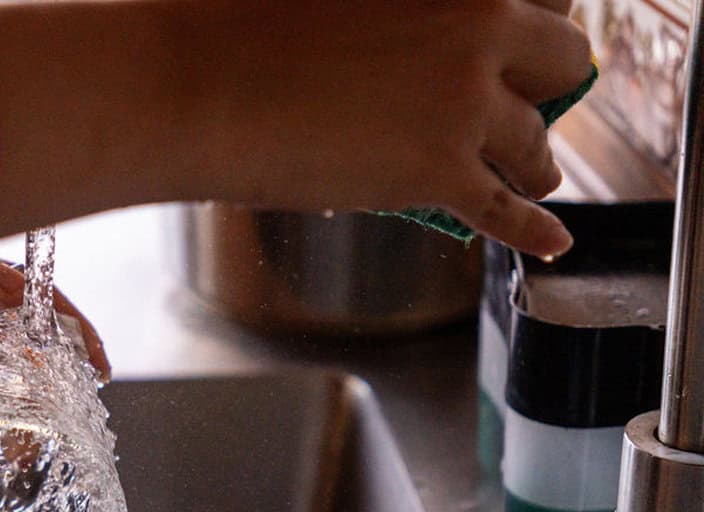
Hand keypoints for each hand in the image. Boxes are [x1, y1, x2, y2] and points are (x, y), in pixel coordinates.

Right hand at [178, 0, 591, 255]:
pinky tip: (552, 241)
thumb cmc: (238, 20)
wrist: (195, 84)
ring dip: (533, 161)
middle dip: (548, 87)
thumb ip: (402, 10)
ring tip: (528, 175)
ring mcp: (464, 102)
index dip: (537, 27)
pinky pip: (508, 212)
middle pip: (565, 59)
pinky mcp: (439, 170)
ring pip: (536, 142)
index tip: (525, 51)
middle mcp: (481, 24)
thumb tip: (418, 46)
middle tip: (524, 108)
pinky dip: (532, 230)